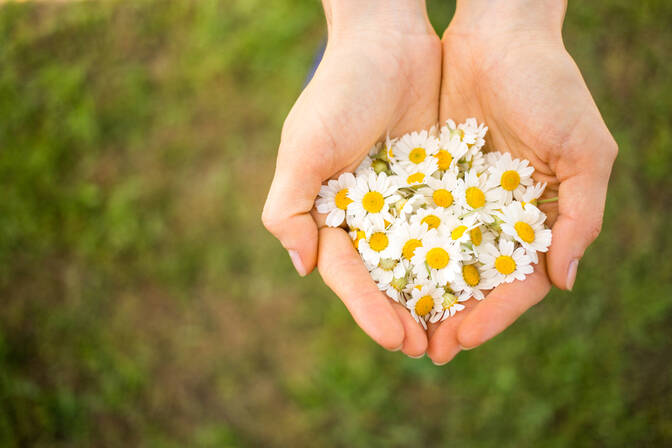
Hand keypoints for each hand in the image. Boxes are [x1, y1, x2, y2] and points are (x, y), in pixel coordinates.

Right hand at [262, 0, 440, 355]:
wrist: (388, 40)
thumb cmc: (339, 91)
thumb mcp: (303, 147)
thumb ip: (288, 208)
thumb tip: (303, 267)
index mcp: (331, 213)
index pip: (350, 273)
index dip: (370, 309)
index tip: (397, 339)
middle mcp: (369, 213)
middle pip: (388, 276)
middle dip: (406, 314)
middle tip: (430, 350)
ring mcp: (405, 200)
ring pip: (423, 258)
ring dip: (438, 296)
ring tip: (459, 331)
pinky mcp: (440, 181)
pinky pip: (454, 225)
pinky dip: (465, 254)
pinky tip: (483, 281)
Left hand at [427, 0, 617, 363]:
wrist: (497, 35)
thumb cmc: (550, 86)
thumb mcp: (584, 149)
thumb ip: (581, 216)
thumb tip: (564, 282)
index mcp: (540, 217)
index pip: (518, 281)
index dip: (493, 314)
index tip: (461, 339)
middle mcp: (500, 216)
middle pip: (475, 280)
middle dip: (452, 315)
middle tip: (424, 350)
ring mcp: (464, 199)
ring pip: (442, 259)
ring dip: (423, 294)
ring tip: (400, 326)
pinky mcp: (431, 177)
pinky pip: (415, 221)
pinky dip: (402, 250)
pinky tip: (383, 275)